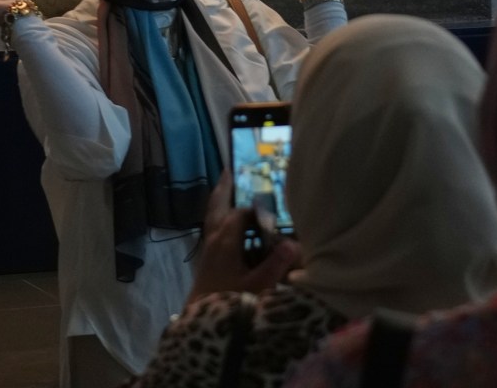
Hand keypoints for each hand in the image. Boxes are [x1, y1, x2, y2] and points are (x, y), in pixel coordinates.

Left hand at [187, 176, 298, 303]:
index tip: (273, 204)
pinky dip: (221, 220)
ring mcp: (208, 249)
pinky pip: (214, 230)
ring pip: (213, 218)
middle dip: (224, 189)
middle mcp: (214, 239)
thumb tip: (295, 243)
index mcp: (225, 240)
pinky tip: (231, 227)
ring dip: (221, 203)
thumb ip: (276, 264)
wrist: (201, 324)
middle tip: (230, 171)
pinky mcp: (207, 261)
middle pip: (217, 206)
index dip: (258, 208)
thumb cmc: (229, 301)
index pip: (242, 213)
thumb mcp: (257, 285)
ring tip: (229, 190)